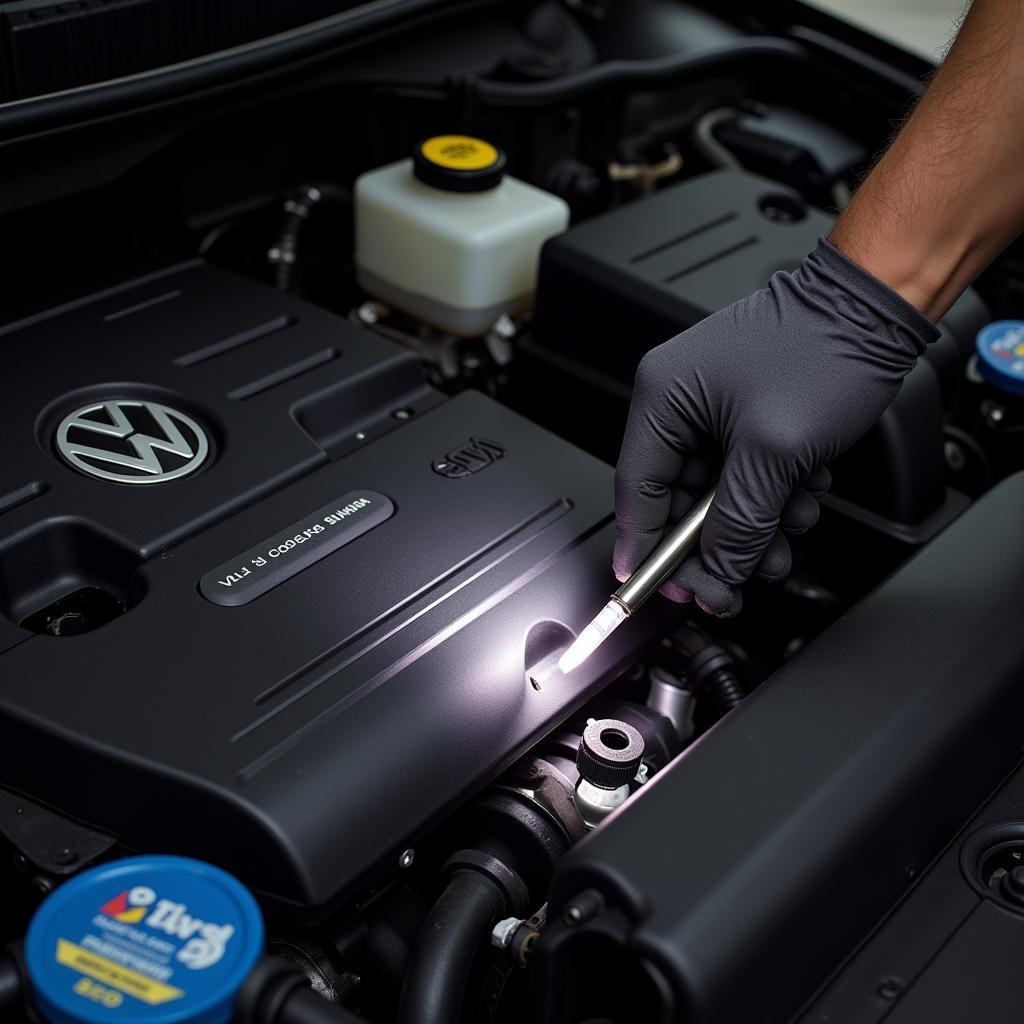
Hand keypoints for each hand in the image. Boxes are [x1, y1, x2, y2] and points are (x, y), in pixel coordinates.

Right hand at [613, 238, 938, 615]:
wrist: (879, 306)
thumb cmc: (825, 347)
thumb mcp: (773, 451)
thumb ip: (739, 522)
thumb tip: (718, 569)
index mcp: (662, 398)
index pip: (637, 491)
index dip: (645, 548)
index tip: (653, 588)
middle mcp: (680, 402)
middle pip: (678, 502)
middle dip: (715, 543)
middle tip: (733, 584)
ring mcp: (714, 410)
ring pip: (717, 497)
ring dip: (753, 524)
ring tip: (787, 533)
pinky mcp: (747, 415)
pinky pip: (746, 478)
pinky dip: (773, 498)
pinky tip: (801, 494)